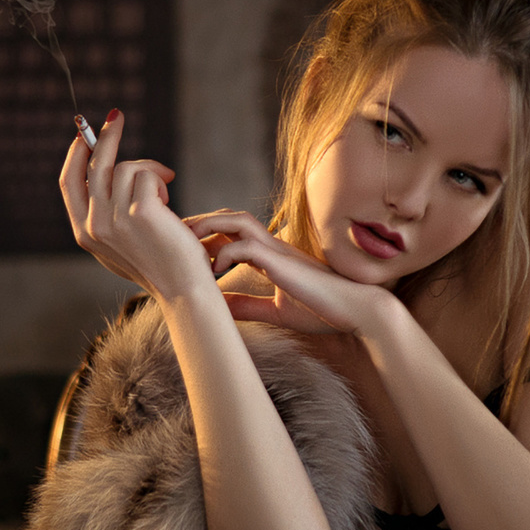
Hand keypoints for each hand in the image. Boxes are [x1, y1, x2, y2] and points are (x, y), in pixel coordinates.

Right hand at [58, 111, 213, 297]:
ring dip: (149, 172)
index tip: (84, 134)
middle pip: (94, 164)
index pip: (68, 182)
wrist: (182, 288)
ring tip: (164, 195)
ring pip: (126, 168)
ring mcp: (115, 218)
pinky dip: (161, 181)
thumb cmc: (157, 262)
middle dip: (106, 135)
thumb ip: (103, 212)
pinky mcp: (141, 211)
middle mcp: (93, 225)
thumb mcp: (118, 241)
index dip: (75, 154)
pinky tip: (170, 205)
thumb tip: (100, 167)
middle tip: (116, 116)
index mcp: (83, 232)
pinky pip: (148, 175)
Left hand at [187, 211, 393, 335]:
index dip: (206, 236)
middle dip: (199, 224)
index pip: (231, 233)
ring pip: (235, 221)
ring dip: (207, 228)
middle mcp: (272, 246)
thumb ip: (247, 306)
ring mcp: (277, 250)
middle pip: (229, 218)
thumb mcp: (275, 310)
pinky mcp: (281, 261)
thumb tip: (218, 308)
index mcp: (270, 255)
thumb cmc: (323, 310)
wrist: (356, 311)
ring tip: (187, 245)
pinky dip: (224, 256)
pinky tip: (214, 273)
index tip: (184, 251)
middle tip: (174, 239)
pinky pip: (245, 247)